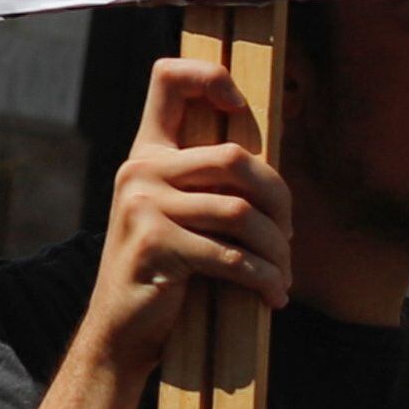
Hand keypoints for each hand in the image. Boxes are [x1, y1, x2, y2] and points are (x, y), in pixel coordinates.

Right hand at [76, 54, 289, 376]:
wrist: (120, 333)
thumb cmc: (164, 274)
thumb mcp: (178, 216)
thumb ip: (206, 184)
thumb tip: (274, 177)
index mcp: (147, 153)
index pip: (167, 78)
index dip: (210, 76)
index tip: (239, 106)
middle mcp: (139, 169)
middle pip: (235, 157)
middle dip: (278, 200)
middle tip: (287, 236)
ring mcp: (141, 205)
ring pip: (239, 213)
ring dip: (275, 250)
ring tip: (282, 275)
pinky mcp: (153, 244)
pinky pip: (229, 256)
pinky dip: (262, 278)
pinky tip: (272, 295)